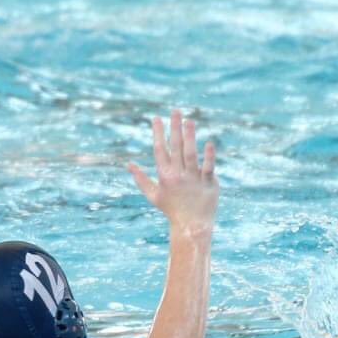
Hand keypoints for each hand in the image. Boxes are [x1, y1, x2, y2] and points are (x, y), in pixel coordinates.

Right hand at [127, 109, 217, 229]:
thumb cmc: (171, 210)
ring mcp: (194, 179)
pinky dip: (208, 156)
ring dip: (189, 136)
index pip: (160, 150)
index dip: (157, 133)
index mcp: (165, 176)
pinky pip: (208, 168)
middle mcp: (178, 176)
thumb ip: (141, 179)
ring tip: (189, 120)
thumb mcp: (153, 195)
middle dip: (174, 128)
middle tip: (175, 110)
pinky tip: (208, 142)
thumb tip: (128, 165)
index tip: (156, 118)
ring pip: (191, 154)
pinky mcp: (208, 184)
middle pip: (175, 148)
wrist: (191, 227)